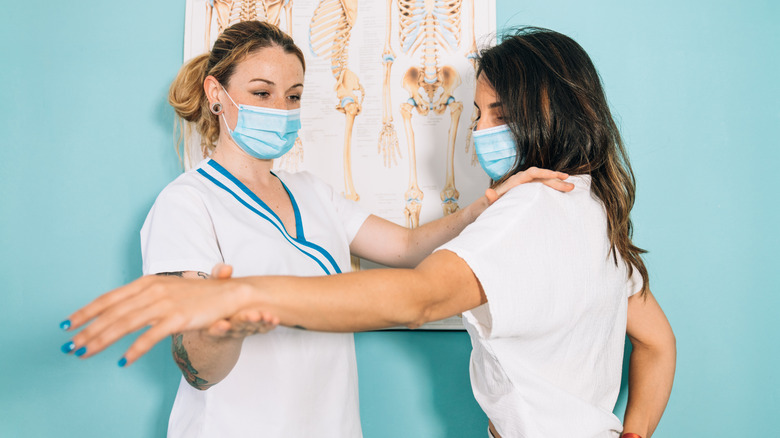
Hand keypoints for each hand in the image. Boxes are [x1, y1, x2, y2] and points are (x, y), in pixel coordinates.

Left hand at [61, 265, 252, 366]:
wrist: (232, 293)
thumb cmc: (200, 294)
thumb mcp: (168, 290)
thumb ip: (144, 298)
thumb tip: (122, 308)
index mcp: (148, 282)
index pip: (110, 298)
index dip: (87, 311)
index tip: (68, 324)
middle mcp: (153, 290)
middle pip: (113, 312)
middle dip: (88, 330)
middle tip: (70, 345)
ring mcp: (165, 303)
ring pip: (125, 324)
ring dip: (102, 340)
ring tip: (85, 353)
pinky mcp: (179, 317)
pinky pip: (151, 337)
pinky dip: (134, 350)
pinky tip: (123, 361)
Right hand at [206, 264, 278, 337]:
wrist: (226, 308)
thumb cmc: (218, 294)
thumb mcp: (214, 283)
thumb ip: (218, 274)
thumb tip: (227, 269)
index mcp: (212, 322)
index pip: (214, 329)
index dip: (218, 328)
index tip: (224, 325)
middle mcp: (227, 329)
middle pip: (235, 328)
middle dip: (245, 322)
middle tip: (254, 316)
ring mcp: (242, 330)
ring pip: (251, 329)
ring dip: (260, 323)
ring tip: (267, 316)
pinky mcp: (254, 328)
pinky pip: (262, 328)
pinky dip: (268, 325)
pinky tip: (275, 320)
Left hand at [485, 167, 573, 203]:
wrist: (487, 205)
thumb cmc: (489, 205)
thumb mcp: (489, 203)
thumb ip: (490, 198)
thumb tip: (488, 192)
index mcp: (515, 180)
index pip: (533, 173)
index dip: (545, 173)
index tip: (558, 176)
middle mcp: (522, 180)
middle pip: (541, 176)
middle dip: (556, 180)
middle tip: (570, 185)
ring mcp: (526, 184)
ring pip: (544, 181)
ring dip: (556, 183)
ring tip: (571, 187)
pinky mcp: (528, 190)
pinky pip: (542, 186)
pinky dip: (552, 187)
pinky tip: (562, 190)